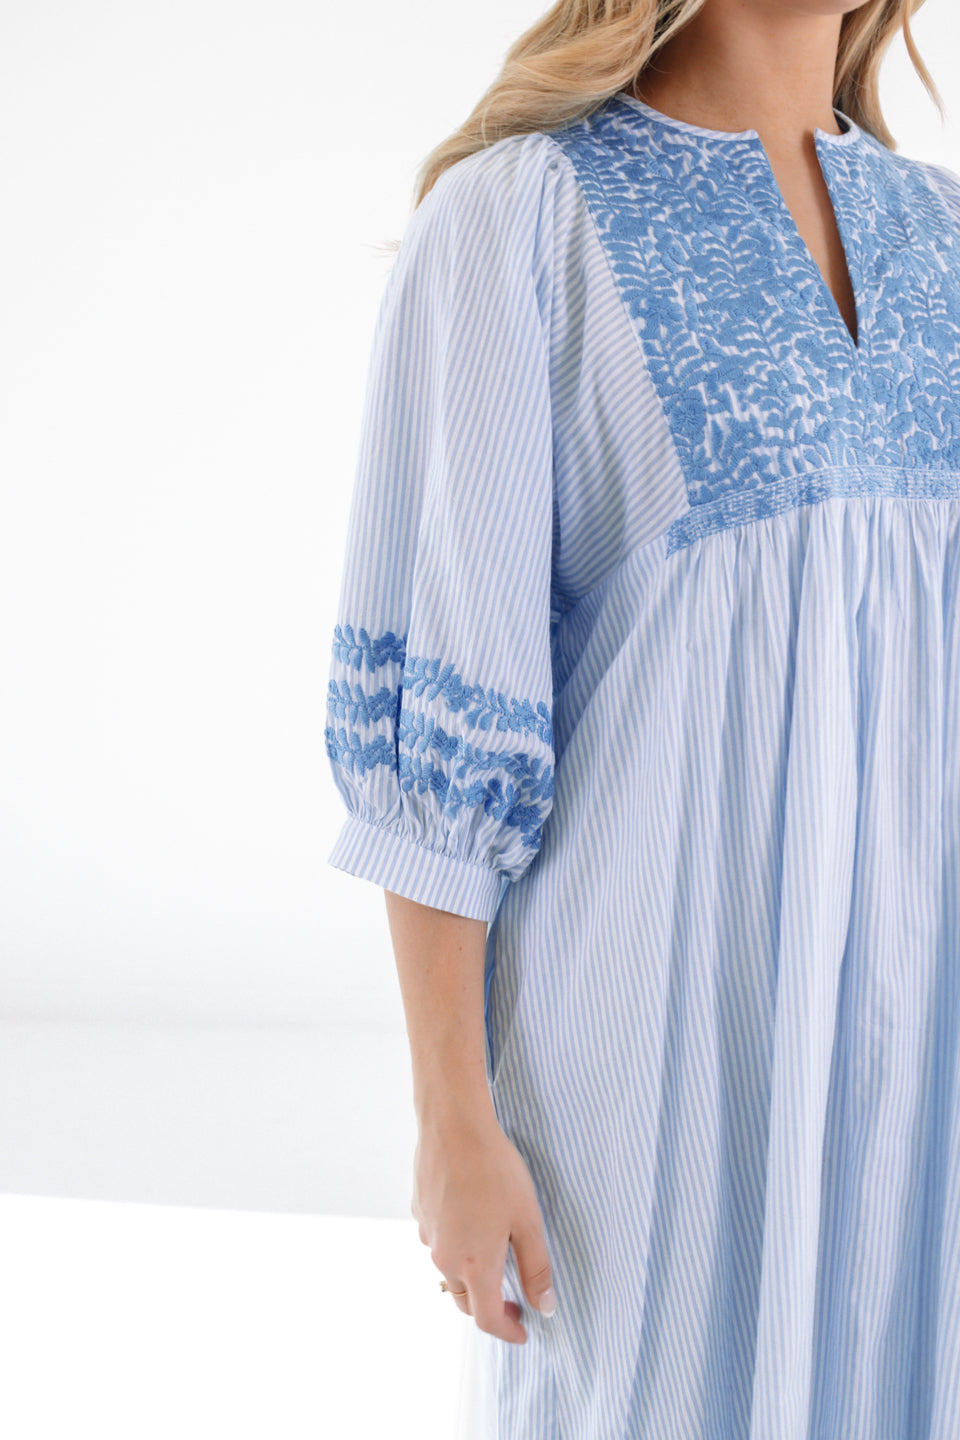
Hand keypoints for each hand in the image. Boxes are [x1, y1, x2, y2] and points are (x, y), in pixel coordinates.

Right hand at [412, 1109, 556, 1343]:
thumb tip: (545, 1306)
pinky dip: (456, 1244)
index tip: (524, 1330)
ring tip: (494, 1252)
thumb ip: (537, 1268)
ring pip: (449, 1271)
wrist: (453, 1126)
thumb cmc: (495, 1170)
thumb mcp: (528, 1220)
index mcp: (475, 1265)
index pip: (488, 1319)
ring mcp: (428, 1235)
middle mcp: (445, 1258)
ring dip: (471, 1275)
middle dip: (489, 1307)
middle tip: (515, 1298)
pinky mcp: (419, 1212)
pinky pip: (438, 1241)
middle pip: (465, 1301)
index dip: (508, 1332)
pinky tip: (471, 1218)